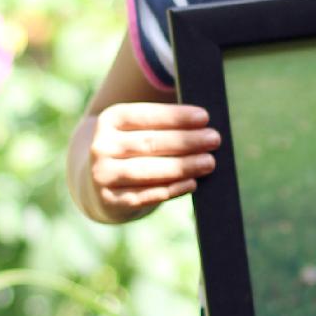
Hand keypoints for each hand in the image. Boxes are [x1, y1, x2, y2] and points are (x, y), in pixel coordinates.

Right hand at [89, 103, 218, 221]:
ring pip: (148, 170)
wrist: (101, 182)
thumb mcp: (139, 129)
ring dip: (183, 166)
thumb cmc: (134, 149)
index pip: (145, 115)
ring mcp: (102, 175)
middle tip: (214, 139)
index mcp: (110, 119)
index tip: (204, 117)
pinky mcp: (110, 200)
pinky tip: (192, 183)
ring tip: (209, 162)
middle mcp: (101, 146)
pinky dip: (172, 189)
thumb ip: (165, 125)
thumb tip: (203, 126)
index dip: (176, 117)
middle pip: (149, 143)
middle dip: (186, 141)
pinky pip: (146, 195)